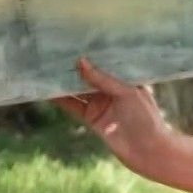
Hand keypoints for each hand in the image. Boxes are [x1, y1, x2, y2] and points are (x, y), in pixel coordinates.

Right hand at [52, 57, 174, 177]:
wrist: (148, 151)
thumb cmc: (146, 118)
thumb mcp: (126, 93)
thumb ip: (102, 79)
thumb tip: (80, 61)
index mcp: (125, 79)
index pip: (105, 63)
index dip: (91, 54)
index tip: (74, 41)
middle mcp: (112, 90)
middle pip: (88, 75)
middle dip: (74, 66)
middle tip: (53, 51)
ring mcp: (101, 104)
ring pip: (77, 90)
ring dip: (63, 82)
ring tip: (44, 68)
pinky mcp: (92, 118)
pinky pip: (73, 106)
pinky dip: (60, 99)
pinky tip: (46, 90)